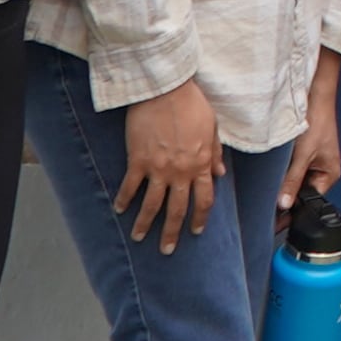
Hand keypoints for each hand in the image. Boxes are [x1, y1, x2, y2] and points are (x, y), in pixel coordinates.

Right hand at [118, 79, 223, 253]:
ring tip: (139, 238)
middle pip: (177, 209)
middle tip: (167, 249)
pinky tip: (119, 210)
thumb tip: (221, 174)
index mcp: (200, 164)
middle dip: (172, 232)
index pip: (204, 199)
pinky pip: (130, 187)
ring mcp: (158, 168)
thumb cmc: (192, 104)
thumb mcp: (212, 128)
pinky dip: (124, 200)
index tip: (195, 231)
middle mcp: (180, 172)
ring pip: (152, 205)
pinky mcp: (137, 161)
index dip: (200, 217)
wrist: (164, 90)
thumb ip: (214, 154)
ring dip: (145, 224)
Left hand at [276, 51, 340, 209]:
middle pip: (300, 192)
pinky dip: (282, 172)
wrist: (315, 97)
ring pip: (293, 181)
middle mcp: (321, 172)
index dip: (291, 210)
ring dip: (282, 183)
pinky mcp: (303, 154)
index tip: (272, 221)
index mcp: (329, 176)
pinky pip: (291, 170)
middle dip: (284, 197)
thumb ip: (293, 181)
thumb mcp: (303, 155)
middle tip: (263, 209)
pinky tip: (270, 174)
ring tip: (264, 192)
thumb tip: (283, 205)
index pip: (308, 201)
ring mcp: (312, 163)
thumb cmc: (317, 123)